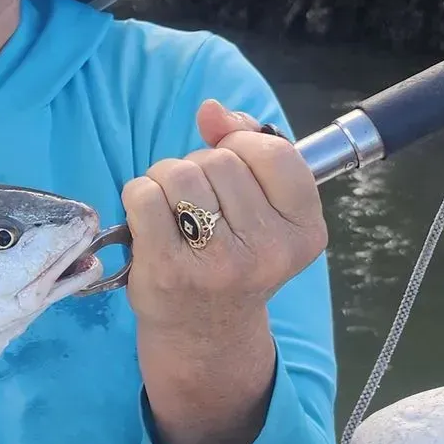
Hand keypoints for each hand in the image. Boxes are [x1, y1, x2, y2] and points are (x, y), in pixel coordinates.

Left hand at [123, 101, 325, 336]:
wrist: (204, 334)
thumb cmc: (233, 258)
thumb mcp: (263, 210)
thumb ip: (248, 148)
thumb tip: (212, 110)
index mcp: (304, 233)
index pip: (274, 153)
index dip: (243, 145)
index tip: (234, 167)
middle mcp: (267, 251)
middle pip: (220, 160)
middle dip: (201, 167)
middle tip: (200, 204)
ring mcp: (217, 263)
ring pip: (179, 172)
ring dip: (167, 180)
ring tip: (175, 213)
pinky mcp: (168, 270)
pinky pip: (144, 194)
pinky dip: (139, 196)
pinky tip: (150, 222)